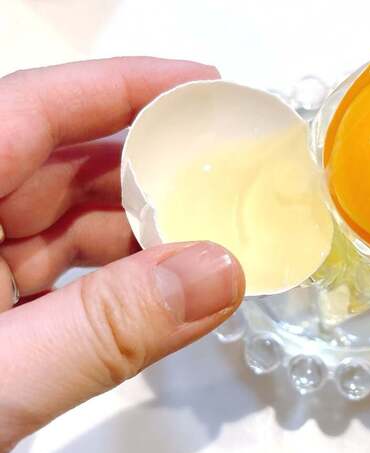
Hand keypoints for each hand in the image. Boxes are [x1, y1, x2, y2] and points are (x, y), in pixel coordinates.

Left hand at [0, 58, 244, 452]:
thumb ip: (104, 330)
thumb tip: (216, 275)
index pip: (31, 111)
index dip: (120, 87)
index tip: (197, 85)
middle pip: (61, 164)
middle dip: (147, 169)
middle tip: (217, 175)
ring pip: (68, 222)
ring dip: (140, 233)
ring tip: (205, 241)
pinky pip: (64, 270)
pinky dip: (117, 277)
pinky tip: (162, 288)